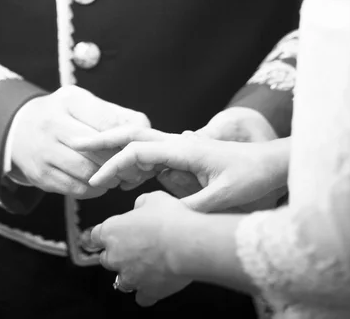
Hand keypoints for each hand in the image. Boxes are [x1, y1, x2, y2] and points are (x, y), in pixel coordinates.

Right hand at [9, 86, 150, 197]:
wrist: (17, 129)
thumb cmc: (62, 114)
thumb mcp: (83, 103)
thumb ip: (113, 113)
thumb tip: (144, 127)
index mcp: (69, 102)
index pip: (107, 122)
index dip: (128, 138)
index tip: (140, 146)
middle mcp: (52, 125)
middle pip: (99, 151)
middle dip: (122, 163)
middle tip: (137, 169)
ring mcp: (44, 152)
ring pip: (87, 173)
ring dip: (109, 179)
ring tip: (120, 177)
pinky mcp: (40, 176)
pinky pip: (75, 189)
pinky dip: (93, 190)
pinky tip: (101, 183)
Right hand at [79, 126, 288, 211]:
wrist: (272, 163)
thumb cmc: (252, 176)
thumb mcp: (225, 196)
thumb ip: (194, 206)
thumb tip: (163, 215)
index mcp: (183, 149)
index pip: (138, 150)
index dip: (113, 164)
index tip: (95, 180)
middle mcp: (178, 143)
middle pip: (132, 135)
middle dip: (104, 141)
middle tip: (78, 146)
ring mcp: (180, 148)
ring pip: (140, 144)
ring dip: (116, 154)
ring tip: (97, 173)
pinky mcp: (185, 156)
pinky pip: (152, 156)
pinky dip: (134, 164)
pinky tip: (127, 180)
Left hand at [90, 191, 193, 306]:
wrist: (186, 243)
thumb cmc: (168, 218)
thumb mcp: (152, 198)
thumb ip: (140, 205)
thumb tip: (139, 209)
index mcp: (111, 231)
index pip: (95, 236)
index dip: (105, 234)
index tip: (110, 234)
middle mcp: (115, 256)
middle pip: (107, 259)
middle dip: (118, 254)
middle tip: (136, 246)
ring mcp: (129, 277)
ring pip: (122, 280)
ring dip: (130, 274)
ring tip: (146, 265)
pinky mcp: (147, 292)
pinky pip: (142, 297)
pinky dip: (147, 291)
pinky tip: (156, 283)